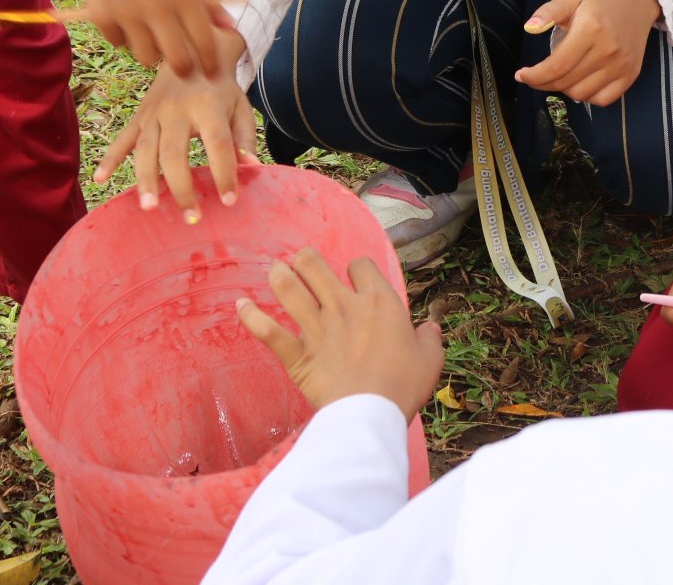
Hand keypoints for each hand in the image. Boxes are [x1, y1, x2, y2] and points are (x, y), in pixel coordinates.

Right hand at [73, 0, 237, 77]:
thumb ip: (209, 0)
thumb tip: (231, 27)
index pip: (205, 43)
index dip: (210, 63)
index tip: (212, 74)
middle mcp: (159, 9)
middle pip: (177, 61)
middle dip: (184, 70)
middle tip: (184, 69)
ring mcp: (129, 15)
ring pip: (146, 57)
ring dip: (151, 52)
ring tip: (152, 36)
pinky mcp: (103, 18)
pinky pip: (119, 43)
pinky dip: (124, 37)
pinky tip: (126, 20)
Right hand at [95, 47, 258, 222]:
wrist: (192, 52)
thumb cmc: (221, 88)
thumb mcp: (240, 106)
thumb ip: (245, 137)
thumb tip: (251, 167)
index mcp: (207, 106)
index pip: (217, 142)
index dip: (224, 172)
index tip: (230, 200)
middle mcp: (176, 110)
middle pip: (173, 153)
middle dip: (181, 188)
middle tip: (191, 217)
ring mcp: (153, 114)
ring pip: (145, 150)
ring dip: (146, 181)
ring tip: (149, 208)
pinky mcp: (139, 117)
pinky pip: (122, 139)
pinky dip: (110, 159)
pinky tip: (99, 180)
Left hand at [237, 249, 443, 420]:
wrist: (370, 413)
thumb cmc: (403, 385)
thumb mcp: (430, 359)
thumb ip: (429, 339)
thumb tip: (431, 328)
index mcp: (378, 302)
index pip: (361, 264)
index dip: (357, 268)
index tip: (356, 279)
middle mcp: (343, 306)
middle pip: (315, 265)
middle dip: (306, 259)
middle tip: (303, 263)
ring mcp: (316, 328)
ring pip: (288, 288)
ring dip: (278, 276)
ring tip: (275, 271)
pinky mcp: (297, 355)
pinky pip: (268, 331)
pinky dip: (251, 317)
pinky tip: (241, 306)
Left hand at [512, 0, 660, 105]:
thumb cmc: (599, 1)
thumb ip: (548, 12)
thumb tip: (529, 27)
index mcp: (590, 30)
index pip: (557, 66)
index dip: (535, 76)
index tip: (521, 75)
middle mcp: (608, 50)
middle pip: (566, 82)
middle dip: (543, 83)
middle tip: (535, 76)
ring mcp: (621, 65)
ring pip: (582, 94)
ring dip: (564, 89)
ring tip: (559, 75)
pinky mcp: (630, 75)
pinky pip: (603, 100)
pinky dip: (587, 96)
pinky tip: (580, 81)